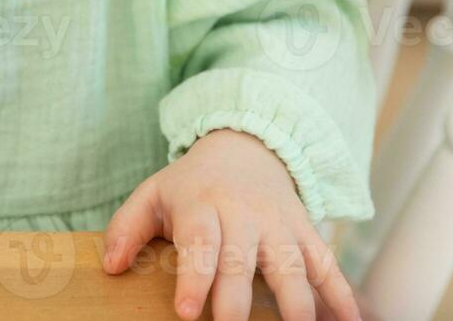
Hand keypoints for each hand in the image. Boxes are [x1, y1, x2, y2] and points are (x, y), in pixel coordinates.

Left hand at [102, 128, 361, 320]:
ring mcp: (279, 226)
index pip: (200, 243)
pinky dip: (341, 294)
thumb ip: (127, 227)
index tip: (188, 312)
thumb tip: (110, 266)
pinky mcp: (306, 234)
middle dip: (237, 301)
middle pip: (242, 260)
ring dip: (297, 303)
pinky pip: (327, 265)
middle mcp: (244, 216)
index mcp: (202, 206)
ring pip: (291, 266)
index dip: (195, 278)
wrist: (245, 148)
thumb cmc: (191, 185)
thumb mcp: (152, 195)